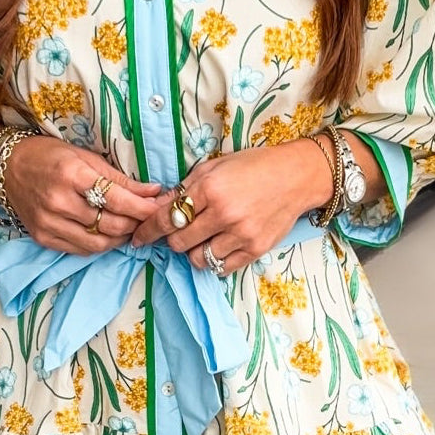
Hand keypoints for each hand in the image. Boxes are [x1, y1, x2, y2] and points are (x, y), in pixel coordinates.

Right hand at [4, 134, 171, 253]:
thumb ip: (120, 179)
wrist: (9, 168)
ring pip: (99, 243)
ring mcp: (49, 223)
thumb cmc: (51, 156)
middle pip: (111, 224)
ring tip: (129, 226)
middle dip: (136, 224)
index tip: (159, 208)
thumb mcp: (86, 157)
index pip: (117, 199)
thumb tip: (154, 192)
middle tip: (146, 218)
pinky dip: (100, 244)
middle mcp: (59, 201)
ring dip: (120, 237)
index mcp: (72, 174)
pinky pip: (81, 250)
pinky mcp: (43, 238)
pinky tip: (107, 233)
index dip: (143, 208)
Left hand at [128, 139, 333, 273]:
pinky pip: (221, 267)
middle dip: (173, 239)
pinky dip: (213, 260)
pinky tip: (218, 246)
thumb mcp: (215, 166)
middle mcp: (224, 214)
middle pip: (179, 242)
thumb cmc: (254, 166)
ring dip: (193, 251)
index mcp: (210, 188)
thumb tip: (159, 206)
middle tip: (180, 232)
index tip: (138, 239)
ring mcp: (241, 234)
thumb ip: (186, 187)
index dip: (147, 231)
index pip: (167, 217)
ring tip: (203, 238)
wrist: (297, 176)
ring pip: (198, 258)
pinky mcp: (255, 249)